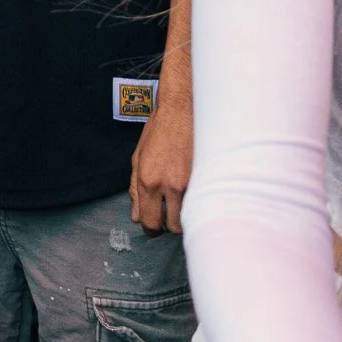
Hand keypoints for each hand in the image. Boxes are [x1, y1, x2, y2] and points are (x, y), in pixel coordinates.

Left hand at [130, 93, 190, 235]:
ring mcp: (190, 182)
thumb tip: (136, 217)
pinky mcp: (206, 178)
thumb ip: (135, 190)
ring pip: (189, 218)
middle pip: (172, 226)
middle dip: (169, 225)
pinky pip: (202, 203)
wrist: (182, 112)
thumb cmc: (158, 133)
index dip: (151, 230)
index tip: (154, 228)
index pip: (150, 222)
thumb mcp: (137, 159)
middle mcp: (168, 184)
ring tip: (182, 205)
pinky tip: (194, 194)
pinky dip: (198, 203)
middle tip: (169, 216)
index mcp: (147, 181)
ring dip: (185, 217)